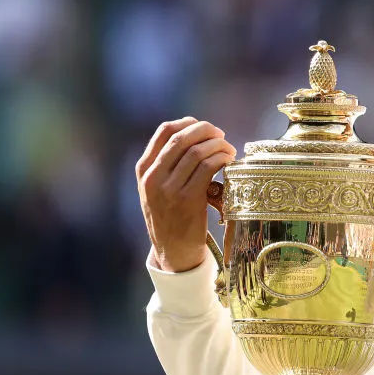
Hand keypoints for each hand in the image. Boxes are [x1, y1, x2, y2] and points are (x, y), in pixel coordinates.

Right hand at [136, 117, 236, 272]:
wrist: (172, 251)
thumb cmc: (171, 216)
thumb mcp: (158, 189)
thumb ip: (167, 165)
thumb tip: (195, 135)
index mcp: (144, 170)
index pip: (164, 131)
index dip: (188, 123)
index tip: (203, 127)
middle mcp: (153, 177)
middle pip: (182, 138)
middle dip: (206, 130)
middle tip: (221, 134)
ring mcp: (169, 189)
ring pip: (197, 151)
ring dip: (218, 145)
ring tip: (228, 149)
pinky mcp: (188, 200)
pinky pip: (208, 167)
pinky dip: (222, 158)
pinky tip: (229, 161)